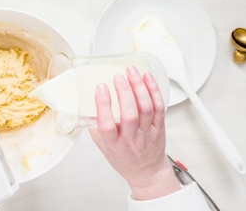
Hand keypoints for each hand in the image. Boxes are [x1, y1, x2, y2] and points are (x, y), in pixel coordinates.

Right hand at [88, 66, 179, 199]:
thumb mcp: (103, 146)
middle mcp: (130, 139)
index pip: (107, 125)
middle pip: (129, 114)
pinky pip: (159, 108)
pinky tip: (147, 79)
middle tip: (118, 77)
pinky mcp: (159, 128)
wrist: (146, 171)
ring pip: (146, 108)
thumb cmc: (123, 158)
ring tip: (132, 72)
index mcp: (113, 144)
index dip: (103, 105)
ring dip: (139, 87)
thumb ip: (95, 126)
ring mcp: (146, 134)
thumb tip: (86, 104)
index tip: (101, 88)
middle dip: (124, 92)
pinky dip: (154, 91)